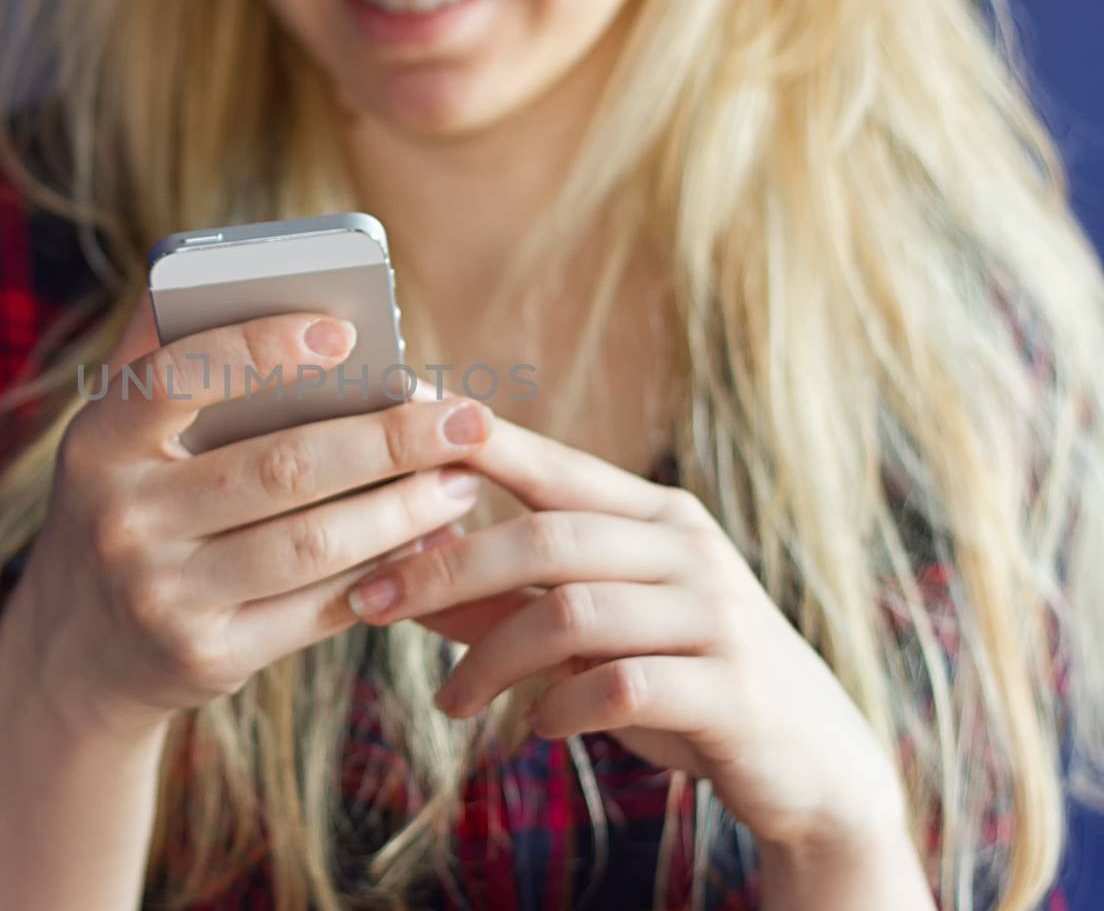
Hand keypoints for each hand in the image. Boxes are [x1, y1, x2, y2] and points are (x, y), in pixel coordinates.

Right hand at [19, 291, 496, 741]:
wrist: (79, 651)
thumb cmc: (125, 507)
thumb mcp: (113, 436)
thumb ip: (163, 356)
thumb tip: (230, 264)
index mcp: (99, 441)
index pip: (180, 376)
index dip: (263, 348)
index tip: (348, 332)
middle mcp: (123, 519)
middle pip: (280, 468)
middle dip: (388, 439)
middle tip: (465, 418)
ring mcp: (163, 595)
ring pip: (312, 544)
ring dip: (402, 510)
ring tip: (460, 481)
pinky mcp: (209, 656)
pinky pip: (317, 608)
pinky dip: (383, 573)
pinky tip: (426, 543)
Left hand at [343, 408, 923, 872]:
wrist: (811, 765)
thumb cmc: (682, 683)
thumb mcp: (589, 637)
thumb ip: (504, 603)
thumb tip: (401, 573)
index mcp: (653, 517)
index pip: (550, 465)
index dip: (472, 440)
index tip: (393, 414)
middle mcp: (687, 549)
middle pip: (546, 538)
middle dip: (444, 568)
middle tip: (369, 603)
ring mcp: (715, 615)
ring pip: (572, 614)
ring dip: (490, 660)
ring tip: (450, 703)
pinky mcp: (732, 689)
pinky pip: (621, 686)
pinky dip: (560, 708)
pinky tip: (535, 729)